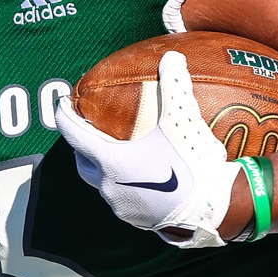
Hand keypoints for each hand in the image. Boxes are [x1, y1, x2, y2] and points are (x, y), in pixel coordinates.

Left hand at [55, 50, 242, 247]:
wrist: (214, 209)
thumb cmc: (193, 164)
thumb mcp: (183, 119)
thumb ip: (174, 85)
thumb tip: (172, 56)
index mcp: (111, 162)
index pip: (75, 135)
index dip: (65, 116)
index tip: (63, 104)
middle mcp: (109, 187)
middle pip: (83, 163)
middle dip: (81, 146)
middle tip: (89, 130)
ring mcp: (122, 207)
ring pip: (103, 184)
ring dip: (104, 167)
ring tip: (118, 152)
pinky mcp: (137, 220)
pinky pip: (123, 198)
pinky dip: (124, 184)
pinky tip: (141, 175)